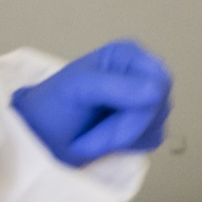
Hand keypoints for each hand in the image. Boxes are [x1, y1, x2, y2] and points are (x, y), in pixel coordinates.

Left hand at [11, 41, 171, 166]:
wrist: (41, 138)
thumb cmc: (53, 106)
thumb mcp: (78, 88)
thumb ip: (116, 86)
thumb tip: (156, 90)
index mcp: (129, 56)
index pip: (158, 83)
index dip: (136, 108)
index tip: (104, 119)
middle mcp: (143, 74)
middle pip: (159, 107)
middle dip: (124, 128)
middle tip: (90, 136)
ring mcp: (146, 101)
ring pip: (157, 126)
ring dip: (122, 139)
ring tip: (92, 137)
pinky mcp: (145, 125)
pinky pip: (152, 139)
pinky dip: (128, 146)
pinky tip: (106, 141)